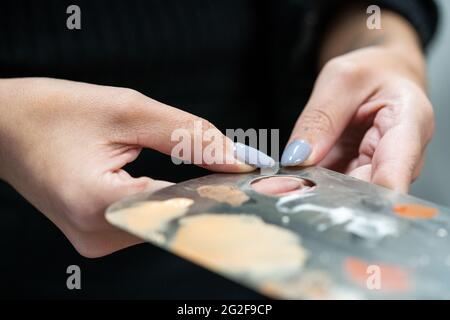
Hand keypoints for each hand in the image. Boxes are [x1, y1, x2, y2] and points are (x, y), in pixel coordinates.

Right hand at [0, 78, 252, 256]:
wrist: (6, 126)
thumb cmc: (54, 112)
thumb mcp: (127, 111)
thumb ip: (189, 135)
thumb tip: (238, 159)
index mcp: (94, 202)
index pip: (177, 204)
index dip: (218, 187)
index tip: (248, 174)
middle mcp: (95, 233)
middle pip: (174, 218)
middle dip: (207, 192)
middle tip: (232, 168)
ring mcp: (96, 240)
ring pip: (163, 222)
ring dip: (188, 197)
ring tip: (203, 172)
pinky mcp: (98, 235)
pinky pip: (147, 221)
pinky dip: (168, 201)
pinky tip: (178, 183)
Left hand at [281, 47, 433, 192]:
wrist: (382, 79)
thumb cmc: (373, 73)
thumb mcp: (341, 80)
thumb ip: (320, 119)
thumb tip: (298, 160)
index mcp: (410, 124)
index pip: (396, 169)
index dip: (371, 194)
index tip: (342, 203)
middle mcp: (402, 158)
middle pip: (368, 192)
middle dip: (328, 195)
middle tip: (287, 190)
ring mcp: (379, 173)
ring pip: (348, 196)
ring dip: (316, 194)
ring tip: (282, 187)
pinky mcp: (359, 179)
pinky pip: (335, 190)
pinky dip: (312, 188)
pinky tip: (290, 184)